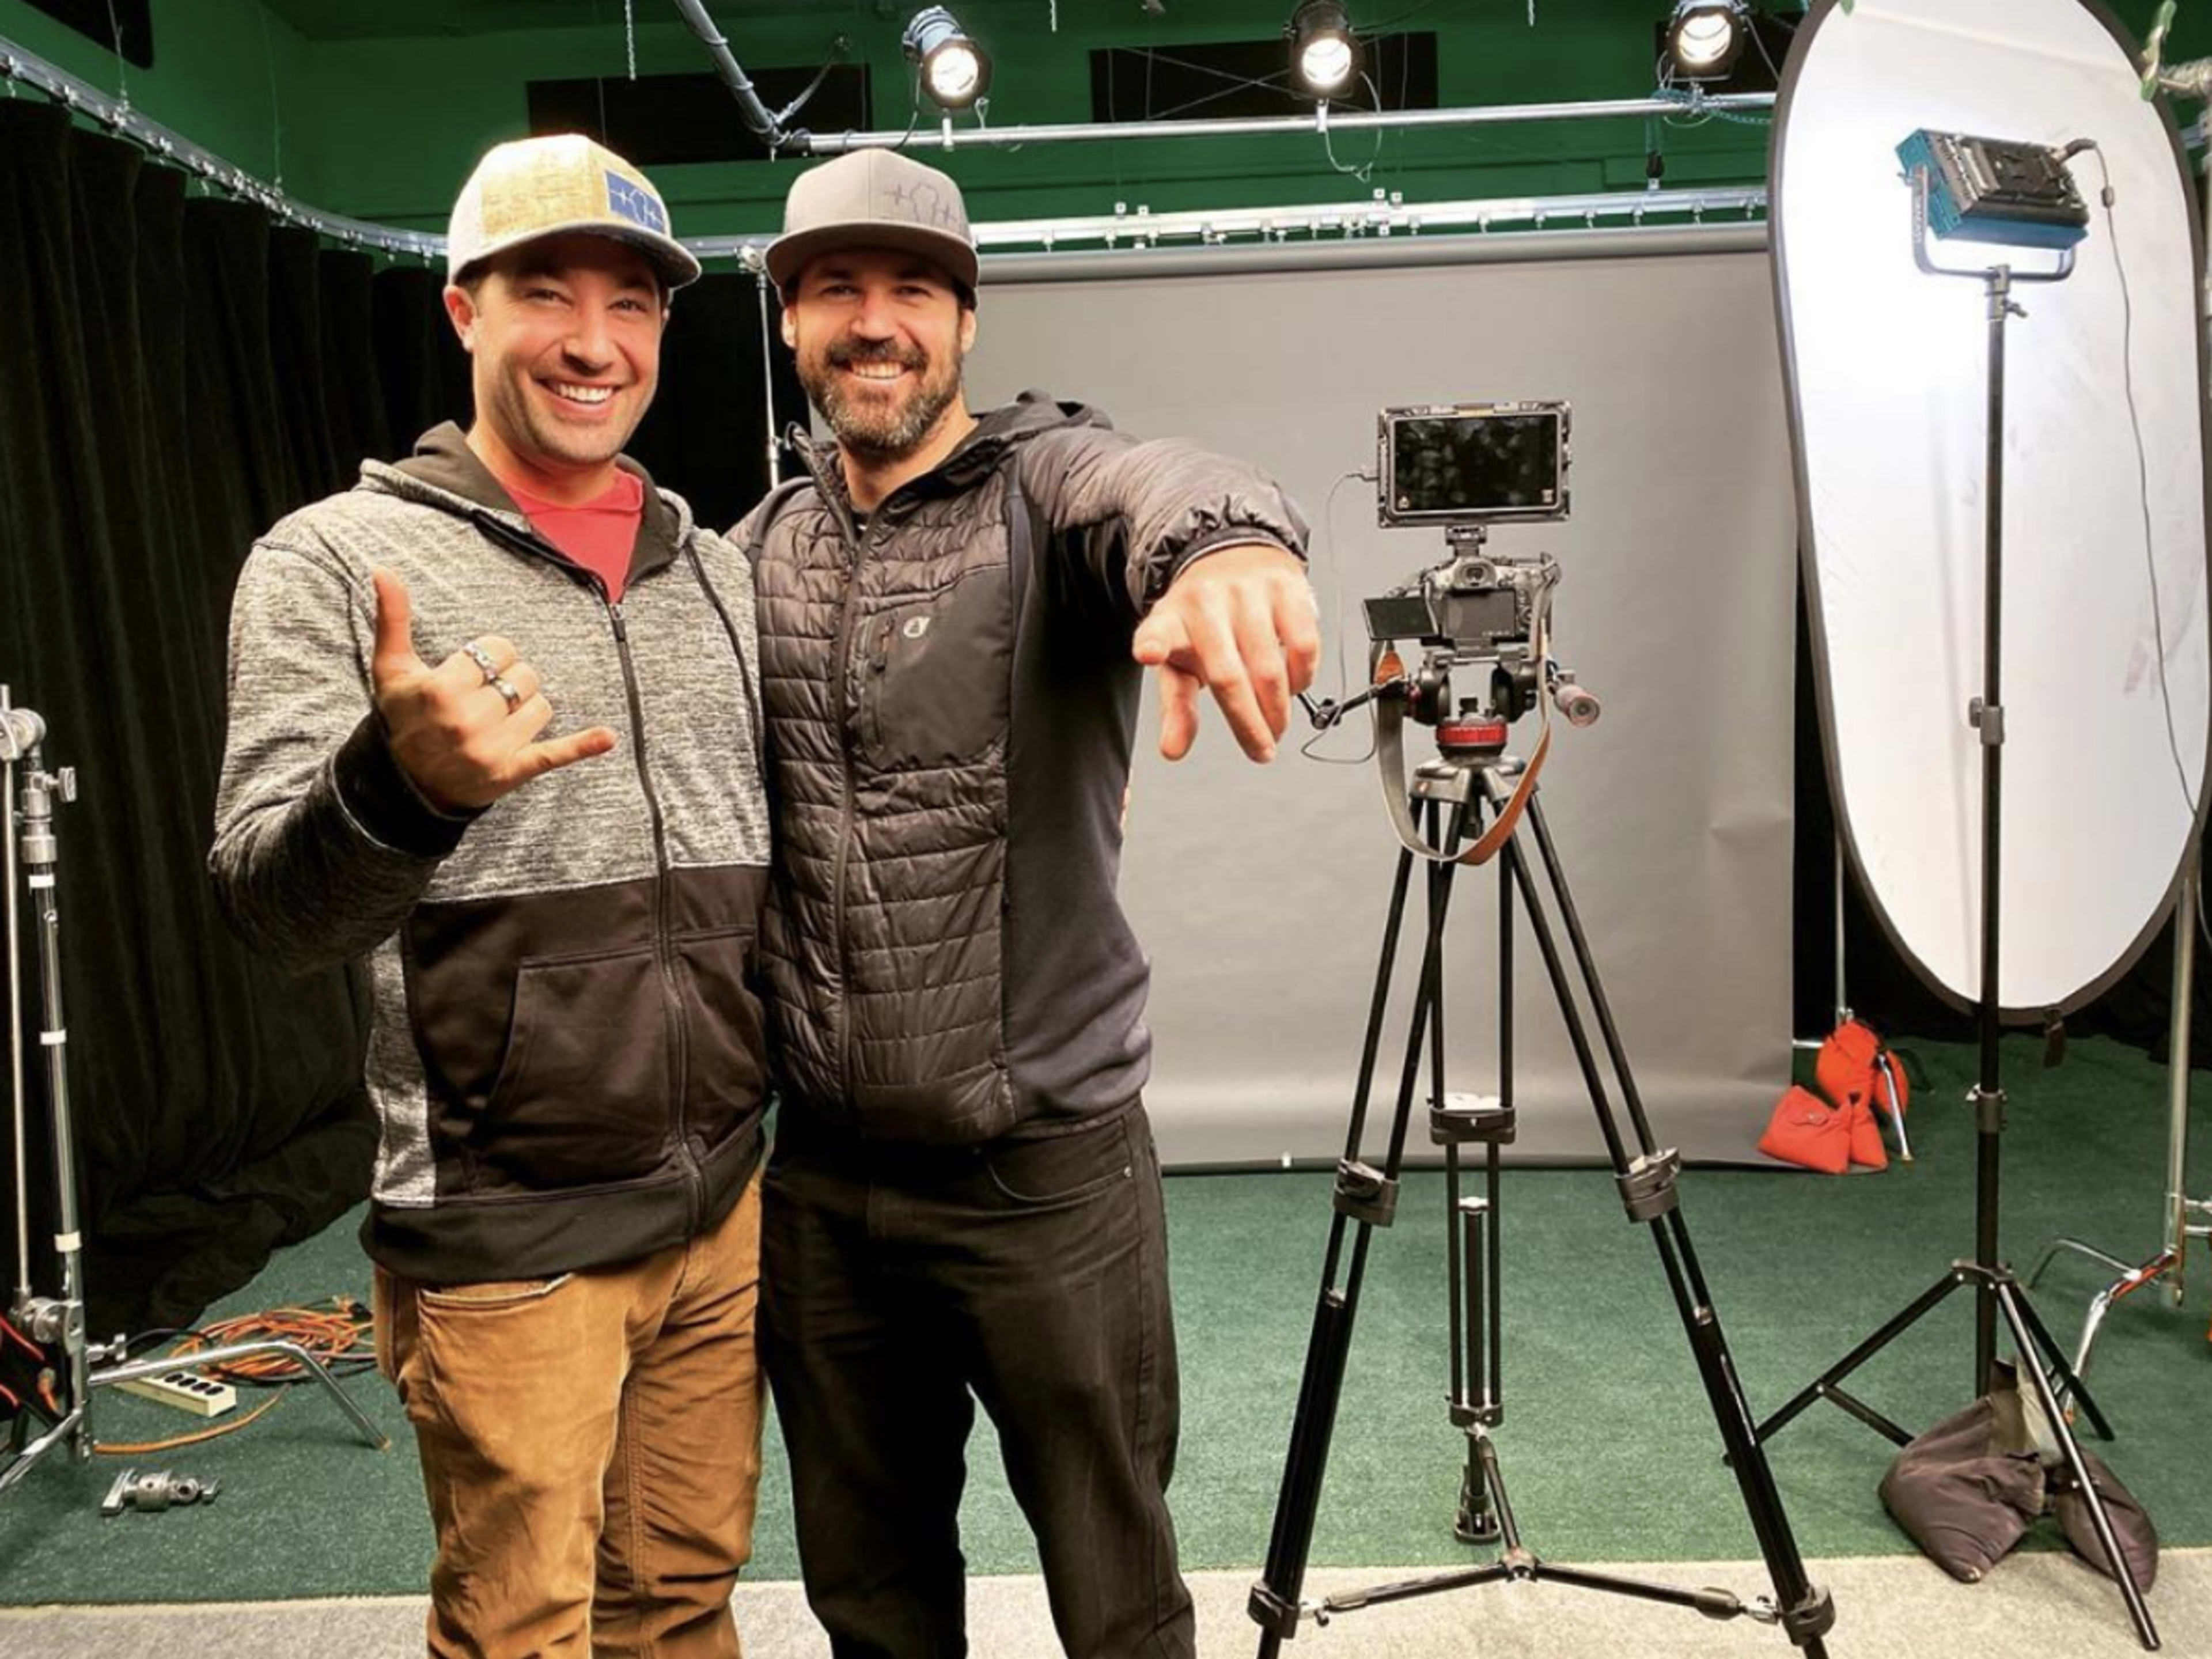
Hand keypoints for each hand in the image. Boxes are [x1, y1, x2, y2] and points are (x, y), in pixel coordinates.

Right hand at [369, 568, 617, 811]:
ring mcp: (492, 748)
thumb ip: (392, 619)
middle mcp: (467, 719)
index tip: (472, 670)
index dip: (489, 656)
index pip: (497, 650)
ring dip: (526, 708)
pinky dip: (582, 746)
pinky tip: (607, 737)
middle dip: (507, 681)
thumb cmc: (402, 719)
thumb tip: (384, 570)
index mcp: (441, 688)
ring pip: (541, 705)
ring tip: (496, 720)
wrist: (404, 784)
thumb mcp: (390, 670)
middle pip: (523, 676)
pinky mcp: (512, 771)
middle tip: (482, 698)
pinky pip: (554, 754)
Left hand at [1130, 544, 1318, 762]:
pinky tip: (1294, 684)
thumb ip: (1177, 707)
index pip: (1157, 632)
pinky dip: (1302, 676)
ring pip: (1269, 667)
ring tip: (1277, 723)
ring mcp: (1248, 593)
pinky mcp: (1287, 588)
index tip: (1149, 655)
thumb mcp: (1179, 659)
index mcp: (1171, 620)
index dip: (1152, 644)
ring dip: (1278, 709)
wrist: (1232, 556)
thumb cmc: (1203, 621)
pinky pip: (1303, 645)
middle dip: (1249, 724)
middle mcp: (1207, 602)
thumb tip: (1174, 749)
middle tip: (1261, 749)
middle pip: (1228, 676)